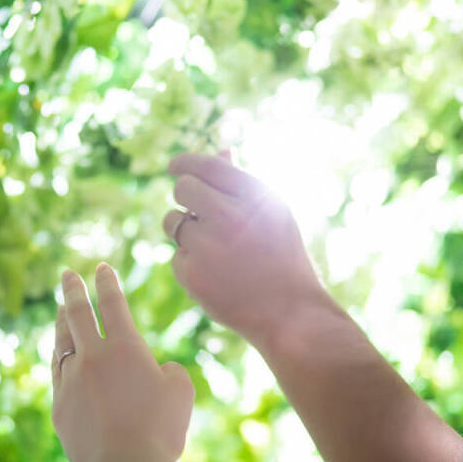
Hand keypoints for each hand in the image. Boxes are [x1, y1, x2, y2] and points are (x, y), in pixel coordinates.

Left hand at [51, 263, 194, 461]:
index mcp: (125, 347)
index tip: (100, 268)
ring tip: (60, 308)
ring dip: (61, 321)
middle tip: (67, 273)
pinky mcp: (59, 404)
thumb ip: (170, 370)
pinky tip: (60, 353)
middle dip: (72, 289)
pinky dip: (60, 357)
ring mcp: (71, 380)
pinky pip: (57, 372)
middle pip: (77, 313)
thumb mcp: (181, 391)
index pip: (112, 303)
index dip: (106, 282)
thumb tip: (158, 369)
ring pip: (62, 341)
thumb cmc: (160, 430)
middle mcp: (93, 356)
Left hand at [163, 153, 327, 348]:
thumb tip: (221, 149)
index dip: (186, 161)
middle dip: (183, 194)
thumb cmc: (281, 256)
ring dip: (183, 229)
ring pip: (172, 222)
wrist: (290, 312)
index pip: (207, 165)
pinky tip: (217, 276)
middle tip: (194, 208)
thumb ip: (241, 182)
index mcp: (253, 196)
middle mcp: (229, 216)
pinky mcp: (192, 273)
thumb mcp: (271, 213)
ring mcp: (208, 246)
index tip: (175, 165)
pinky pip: (176, 256)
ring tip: (214, 248)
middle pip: (182, 188)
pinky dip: (190, 264)